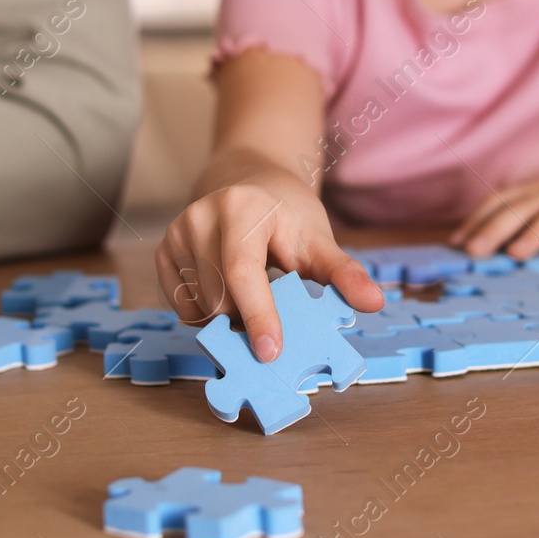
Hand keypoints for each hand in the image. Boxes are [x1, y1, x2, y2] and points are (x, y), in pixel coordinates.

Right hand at [155, 167, 382, 361]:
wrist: (249, 185)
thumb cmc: (288, 216)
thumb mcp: (319, 239)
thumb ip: (344, 272)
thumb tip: (375, 302)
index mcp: (242, 208)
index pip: (243, 272)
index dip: (257, 315)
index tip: (271, 353)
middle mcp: (201, 217)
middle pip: (220, 297)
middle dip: (247, 321)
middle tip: (274, 322)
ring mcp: (177, 233)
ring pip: (199, 307)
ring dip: (227, 319)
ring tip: (252, 299)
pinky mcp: (163, 251)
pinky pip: (181, 306)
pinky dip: (206, 314)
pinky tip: (227, 295)